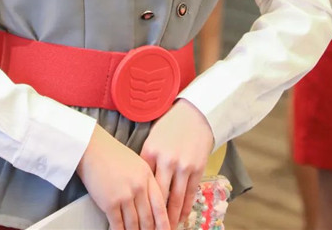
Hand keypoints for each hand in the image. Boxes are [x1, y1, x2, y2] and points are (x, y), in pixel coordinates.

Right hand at [77, 124, 169, 229]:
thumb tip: (151, 204)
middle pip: (148, 218)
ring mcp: (124, 195)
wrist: (92, 147)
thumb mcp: (137, 164)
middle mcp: (139, 187)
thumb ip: (146, 182)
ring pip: (134, 225)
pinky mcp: (109, 203)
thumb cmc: (113, 155)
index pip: (160, 206)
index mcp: (147, 176)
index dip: (164, 223)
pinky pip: (118, 225)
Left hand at [140, 99, 213, 229]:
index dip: (138, 203)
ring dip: (169, 219)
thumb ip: (146, 161)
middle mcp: (165, 161)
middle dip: (152, 217)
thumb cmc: (170, 126)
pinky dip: (184, 209)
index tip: (134, 217)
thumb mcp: (152, 139)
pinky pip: (189, 195)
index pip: (142, 184)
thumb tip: (138, 184)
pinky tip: (180, 219)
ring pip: (174, 200)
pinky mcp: (197, 169)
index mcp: (150, 152)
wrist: (195, 113)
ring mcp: (183, 166)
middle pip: (157, 196)